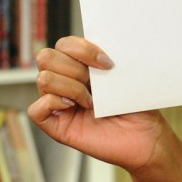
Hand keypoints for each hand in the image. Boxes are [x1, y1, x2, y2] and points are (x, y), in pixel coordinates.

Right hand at [28, 36, 165, 175]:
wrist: (145, 137)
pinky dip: (55, 104)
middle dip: (75, 68)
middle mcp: (65, 81)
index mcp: (81, 65)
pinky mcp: (55, 125)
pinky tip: (76, 109)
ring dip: (71, 87)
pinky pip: (36, 109)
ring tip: (91, 101)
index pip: (64, 44)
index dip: (83, 49)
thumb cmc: (136, 107)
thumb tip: (98, 47)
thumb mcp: (124, 76)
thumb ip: (105, 60)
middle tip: (96, 84)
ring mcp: (58, 103)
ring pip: (43, 79)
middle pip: (46, 56)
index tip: (108, 64)